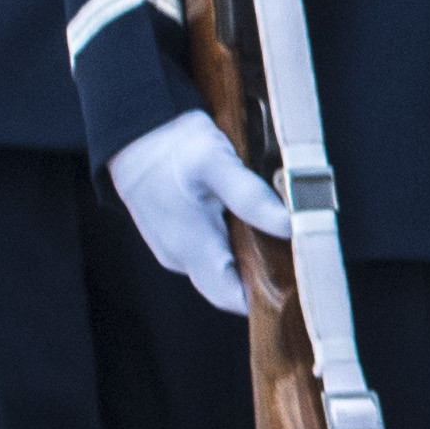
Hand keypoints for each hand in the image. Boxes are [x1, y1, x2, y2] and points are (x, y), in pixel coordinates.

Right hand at [106, 108, 286, 321]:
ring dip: (246, 258)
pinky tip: (245, 221)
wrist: (132, 130)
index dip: (264, 297)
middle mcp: (179, 257)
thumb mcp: (218, 163)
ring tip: (272, 231)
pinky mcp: (173, 238)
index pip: (232, 297)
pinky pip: (208, 253)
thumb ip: (251, 198)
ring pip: (219, 269)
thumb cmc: (173, 146)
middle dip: (260, 275)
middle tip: (293, 251)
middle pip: (229, 286)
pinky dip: (230, 244)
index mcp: (190, 246)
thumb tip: (290, 226)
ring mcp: (173, 249)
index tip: (296, 280)